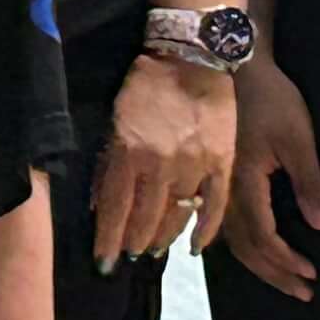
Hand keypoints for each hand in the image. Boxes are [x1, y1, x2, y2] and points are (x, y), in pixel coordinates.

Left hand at [92, 53, 235, 270]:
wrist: (192, 57)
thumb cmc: (145, 85)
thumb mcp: (114, 120)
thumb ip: (107, 163)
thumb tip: (98, 203)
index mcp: (128, 152)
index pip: (114, 208)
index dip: (107, 239)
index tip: (104, 262)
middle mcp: (160, 164)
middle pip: (144, 217)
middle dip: (133, 242)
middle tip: (128, 257)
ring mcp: (194, 165)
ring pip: (177, 215)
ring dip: (163, 237)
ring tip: (153, 250)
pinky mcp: (221, 162)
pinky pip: (215, 204)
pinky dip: (206, 230)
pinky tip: (195, 247)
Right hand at [221, 51, 319, 299]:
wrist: (230, 67)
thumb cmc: (269, 99)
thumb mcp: (297, 137)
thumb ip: (309, 183)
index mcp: (243, 183)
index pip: (264, 238)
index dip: (287, 260)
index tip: (312, 274)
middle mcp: (222, 192)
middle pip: (244, 249)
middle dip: (274, 273)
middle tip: (303, 291)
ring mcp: (212, 187)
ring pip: (230, 241)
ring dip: (258, 264)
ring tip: (283, 279)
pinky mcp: (212, 179)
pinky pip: (222, 226)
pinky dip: (242, 247)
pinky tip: (254, 252)